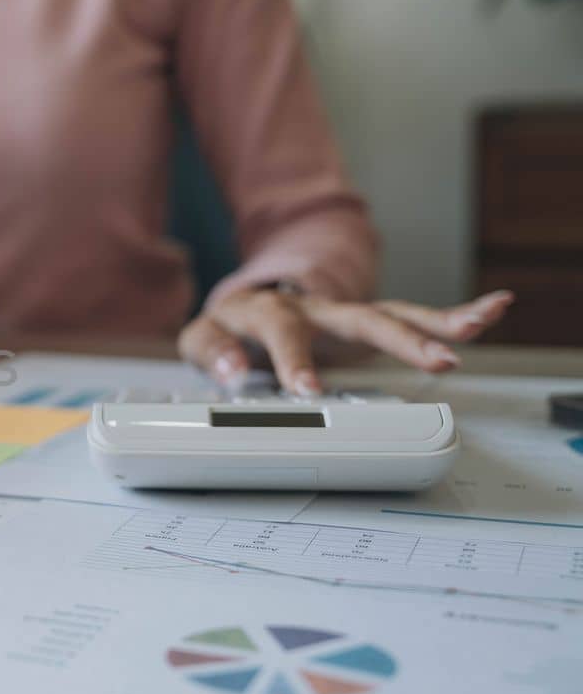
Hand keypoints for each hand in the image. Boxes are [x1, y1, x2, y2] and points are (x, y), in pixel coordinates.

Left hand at [178, 288, 513, 391]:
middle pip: (358, 317)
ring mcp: (343, 314)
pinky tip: (491, 312)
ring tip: (481, 325)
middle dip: (398, 338)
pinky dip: (449, 317)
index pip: (280, 329)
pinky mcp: (365, 323)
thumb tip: (230, 370)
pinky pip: (411, 317)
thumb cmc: (228, 327)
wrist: (245, 304)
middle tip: (436, 363)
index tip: (305, 389)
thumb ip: (211, 351)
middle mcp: (313, 307)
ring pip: (394, 313)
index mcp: (267, 310)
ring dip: (439, 322)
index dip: (292, 357)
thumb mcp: (202, 338)